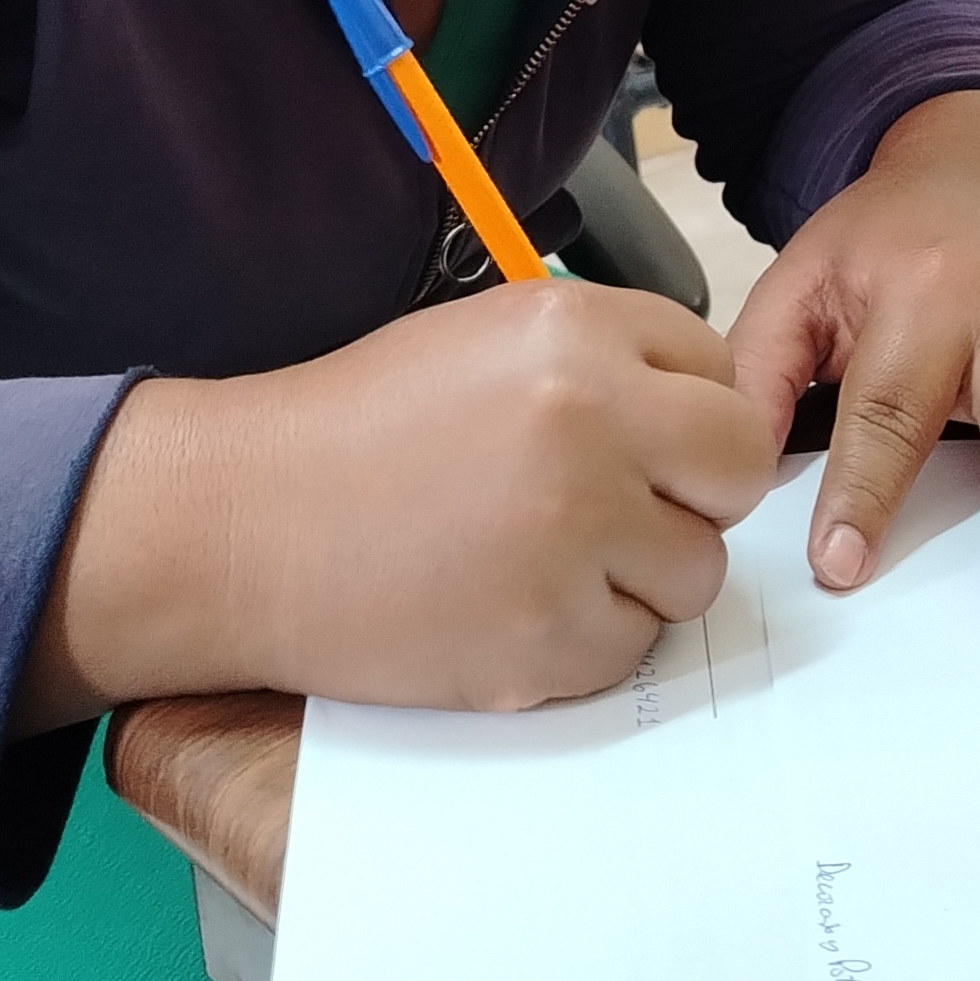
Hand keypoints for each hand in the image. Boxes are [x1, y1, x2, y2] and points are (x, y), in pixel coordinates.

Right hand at [20, 278, 773, 725]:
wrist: (241, 524)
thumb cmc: (356, 431)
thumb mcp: (483, 340)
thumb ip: (603, 362)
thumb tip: (704, 414)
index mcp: (575, 333)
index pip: (720, 373)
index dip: (686, 416)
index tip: (641, 443)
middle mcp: (589, 424)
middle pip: (738, 467)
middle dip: (695, 493)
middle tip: (623, 510)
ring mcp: (572, 537)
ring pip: (697, 571)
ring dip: (639, 575)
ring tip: (542, 558)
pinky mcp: (546, 640)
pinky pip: (631, 648)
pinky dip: (584, 639)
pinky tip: (507, 605)